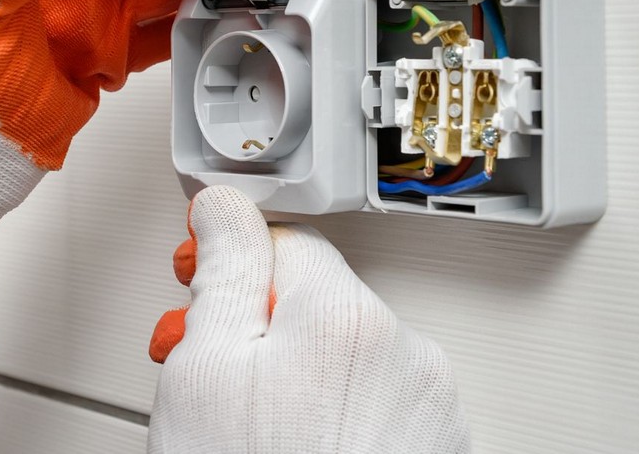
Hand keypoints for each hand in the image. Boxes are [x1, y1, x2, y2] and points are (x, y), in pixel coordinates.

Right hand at [148, 186, 469, 452]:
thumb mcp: (204, 371)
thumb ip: (223, 271)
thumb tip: (225, 208)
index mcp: (347, 320)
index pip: (288, 242)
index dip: (232, 267)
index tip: (201, 286)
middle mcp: (407, 356)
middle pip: (320, 303)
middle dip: (261, 329)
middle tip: (213, 377)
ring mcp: (430, 411)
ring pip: (348, 357)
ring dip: (300, 375)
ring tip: (253, 429)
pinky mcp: (437, 450)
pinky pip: (379, 405)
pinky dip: (338, 418)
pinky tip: (295, 448)